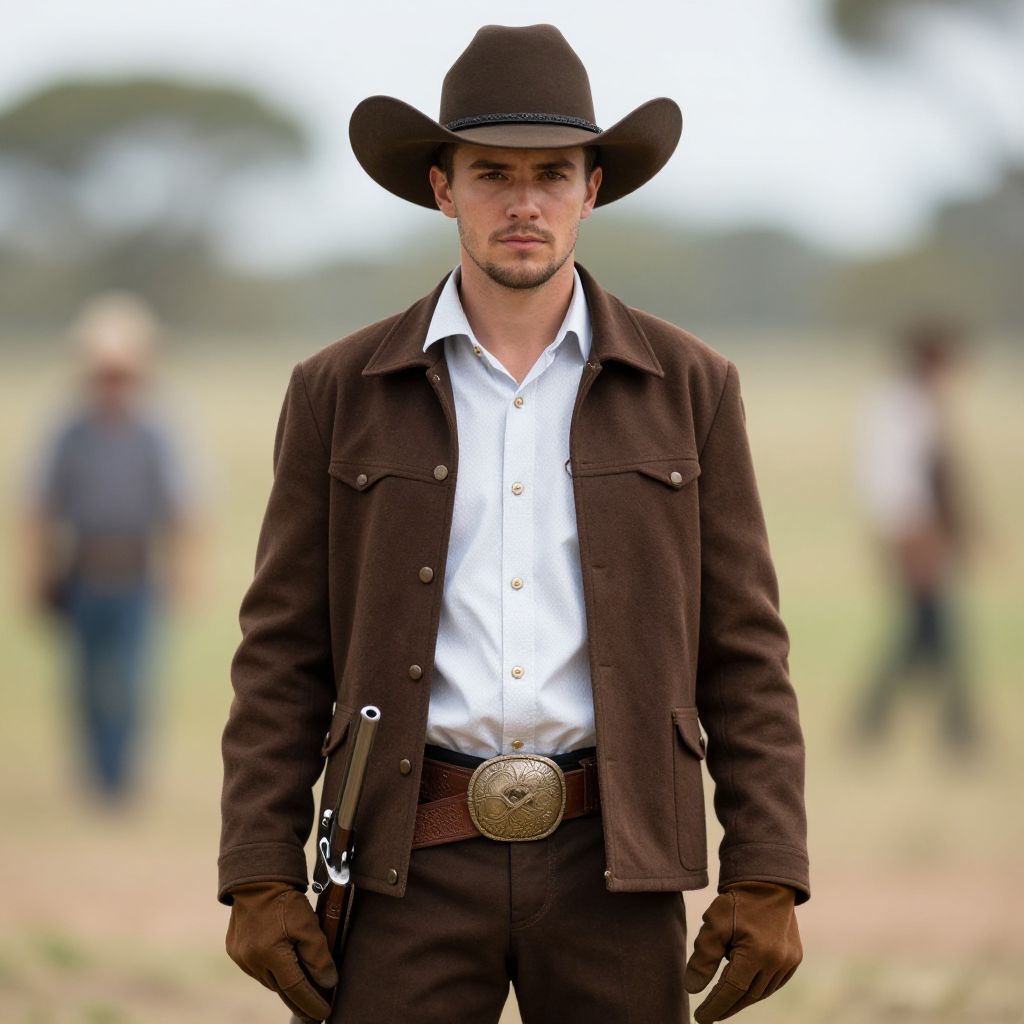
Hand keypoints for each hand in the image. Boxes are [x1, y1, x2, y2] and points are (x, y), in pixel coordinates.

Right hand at [225, 880, 338, 1020]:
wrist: (257, 879)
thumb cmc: (284, 899)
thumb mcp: (308, 923)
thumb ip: (318, 955)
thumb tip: (328, 982)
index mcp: (271, 954)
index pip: (295, 989)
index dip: (311, 1003)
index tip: (325, 1014)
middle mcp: (252, 961)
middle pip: (281, 988)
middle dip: (299, 1001)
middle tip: (316, 1011)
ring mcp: (241, 957)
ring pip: (268, 980)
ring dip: (285, 986)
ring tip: (303, 991)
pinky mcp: (235, 950)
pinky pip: (257, 969)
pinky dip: (272, 972)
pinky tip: (283, 971)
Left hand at [684, 881, 801, 1021]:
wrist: (767, 882)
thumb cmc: (737, 901)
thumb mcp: (714, 924)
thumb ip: (703, 958)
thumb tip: (692, 989)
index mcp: (757, 953)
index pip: (732, 990)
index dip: (715, 1005)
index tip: (700, 1017)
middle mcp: (777, 962)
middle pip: (748, 995)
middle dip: (727, 1007)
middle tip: (709, 1014)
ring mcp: (789, 962)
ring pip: (762, 992)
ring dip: (742, 999)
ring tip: (724, 1002)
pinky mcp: (794, 958)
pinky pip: (774, 983)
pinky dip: (757, 990)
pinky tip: (744, 989)